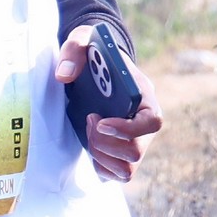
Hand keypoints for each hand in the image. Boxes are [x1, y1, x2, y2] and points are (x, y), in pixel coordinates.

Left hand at [53, 25, 162, 182]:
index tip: (99, 121)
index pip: (153, 123)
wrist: (97, 67)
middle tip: (89, 120)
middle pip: (136, 151)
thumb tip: (64, 75)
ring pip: (127, 168)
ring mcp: (136, 141)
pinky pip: (117, 175)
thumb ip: (73, 51)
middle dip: (105, 143)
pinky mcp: (122, 153)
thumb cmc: (94, 53)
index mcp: (144, 97)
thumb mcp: (82, 41)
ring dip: (101, 156)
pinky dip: (100, 166)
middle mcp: (145, 123)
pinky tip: (89, 145)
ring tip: (89, 131)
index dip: (127, 129)